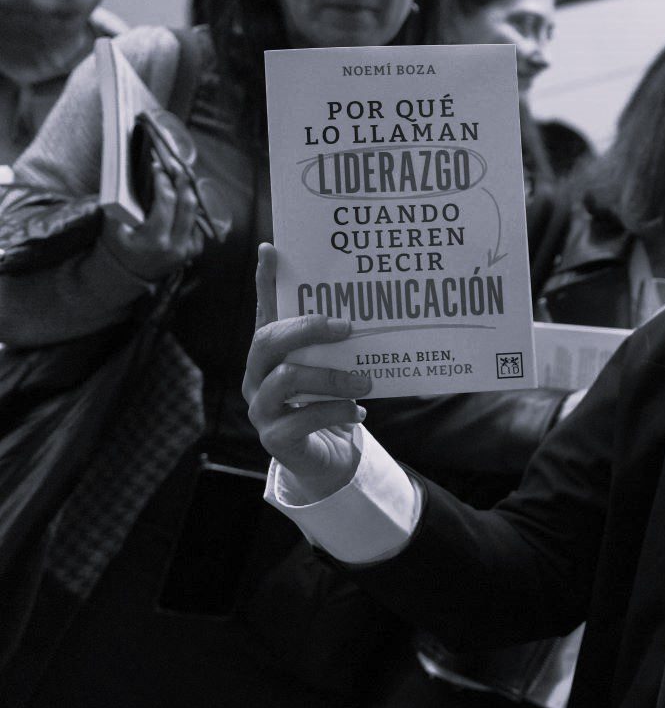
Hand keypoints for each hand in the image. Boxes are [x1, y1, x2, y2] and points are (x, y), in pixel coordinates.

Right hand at [100, 153, 204, 281]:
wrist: (127, 276)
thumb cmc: (117, 248)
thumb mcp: (112, 228)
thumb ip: (121, 206)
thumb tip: (132, 179)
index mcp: (155, 239)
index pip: (166, 202)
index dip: (163, 181)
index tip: (158, 167)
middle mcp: (176, 245)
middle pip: (188, 204)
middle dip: (183, 182)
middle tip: (177, 166)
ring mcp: (188, 249)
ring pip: (195, 213)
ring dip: (189, 193)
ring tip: (180, 177)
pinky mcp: (193, 251)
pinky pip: (196, 224)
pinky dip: (189, 209)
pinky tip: (182, 197)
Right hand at [243, 244, 369, 500]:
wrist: (328, 458)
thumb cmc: (329, 404)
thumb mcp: (333, 369)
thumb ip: (337, 343)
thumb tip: (358, 304)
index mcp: (269, 355)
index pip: (264, 311)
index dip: (265, 281)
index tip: (272, 248)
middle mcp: (256, 376)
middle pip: (267, 341)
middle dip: (308, 329)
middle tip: (349, 328)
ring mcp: (261, 408)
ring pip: (287, 380)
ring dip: (332, 378)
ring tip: (366, 381)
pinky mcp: (275, 438)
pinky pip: (303, 419)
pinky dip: (337, 412)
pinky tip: (359, 411)